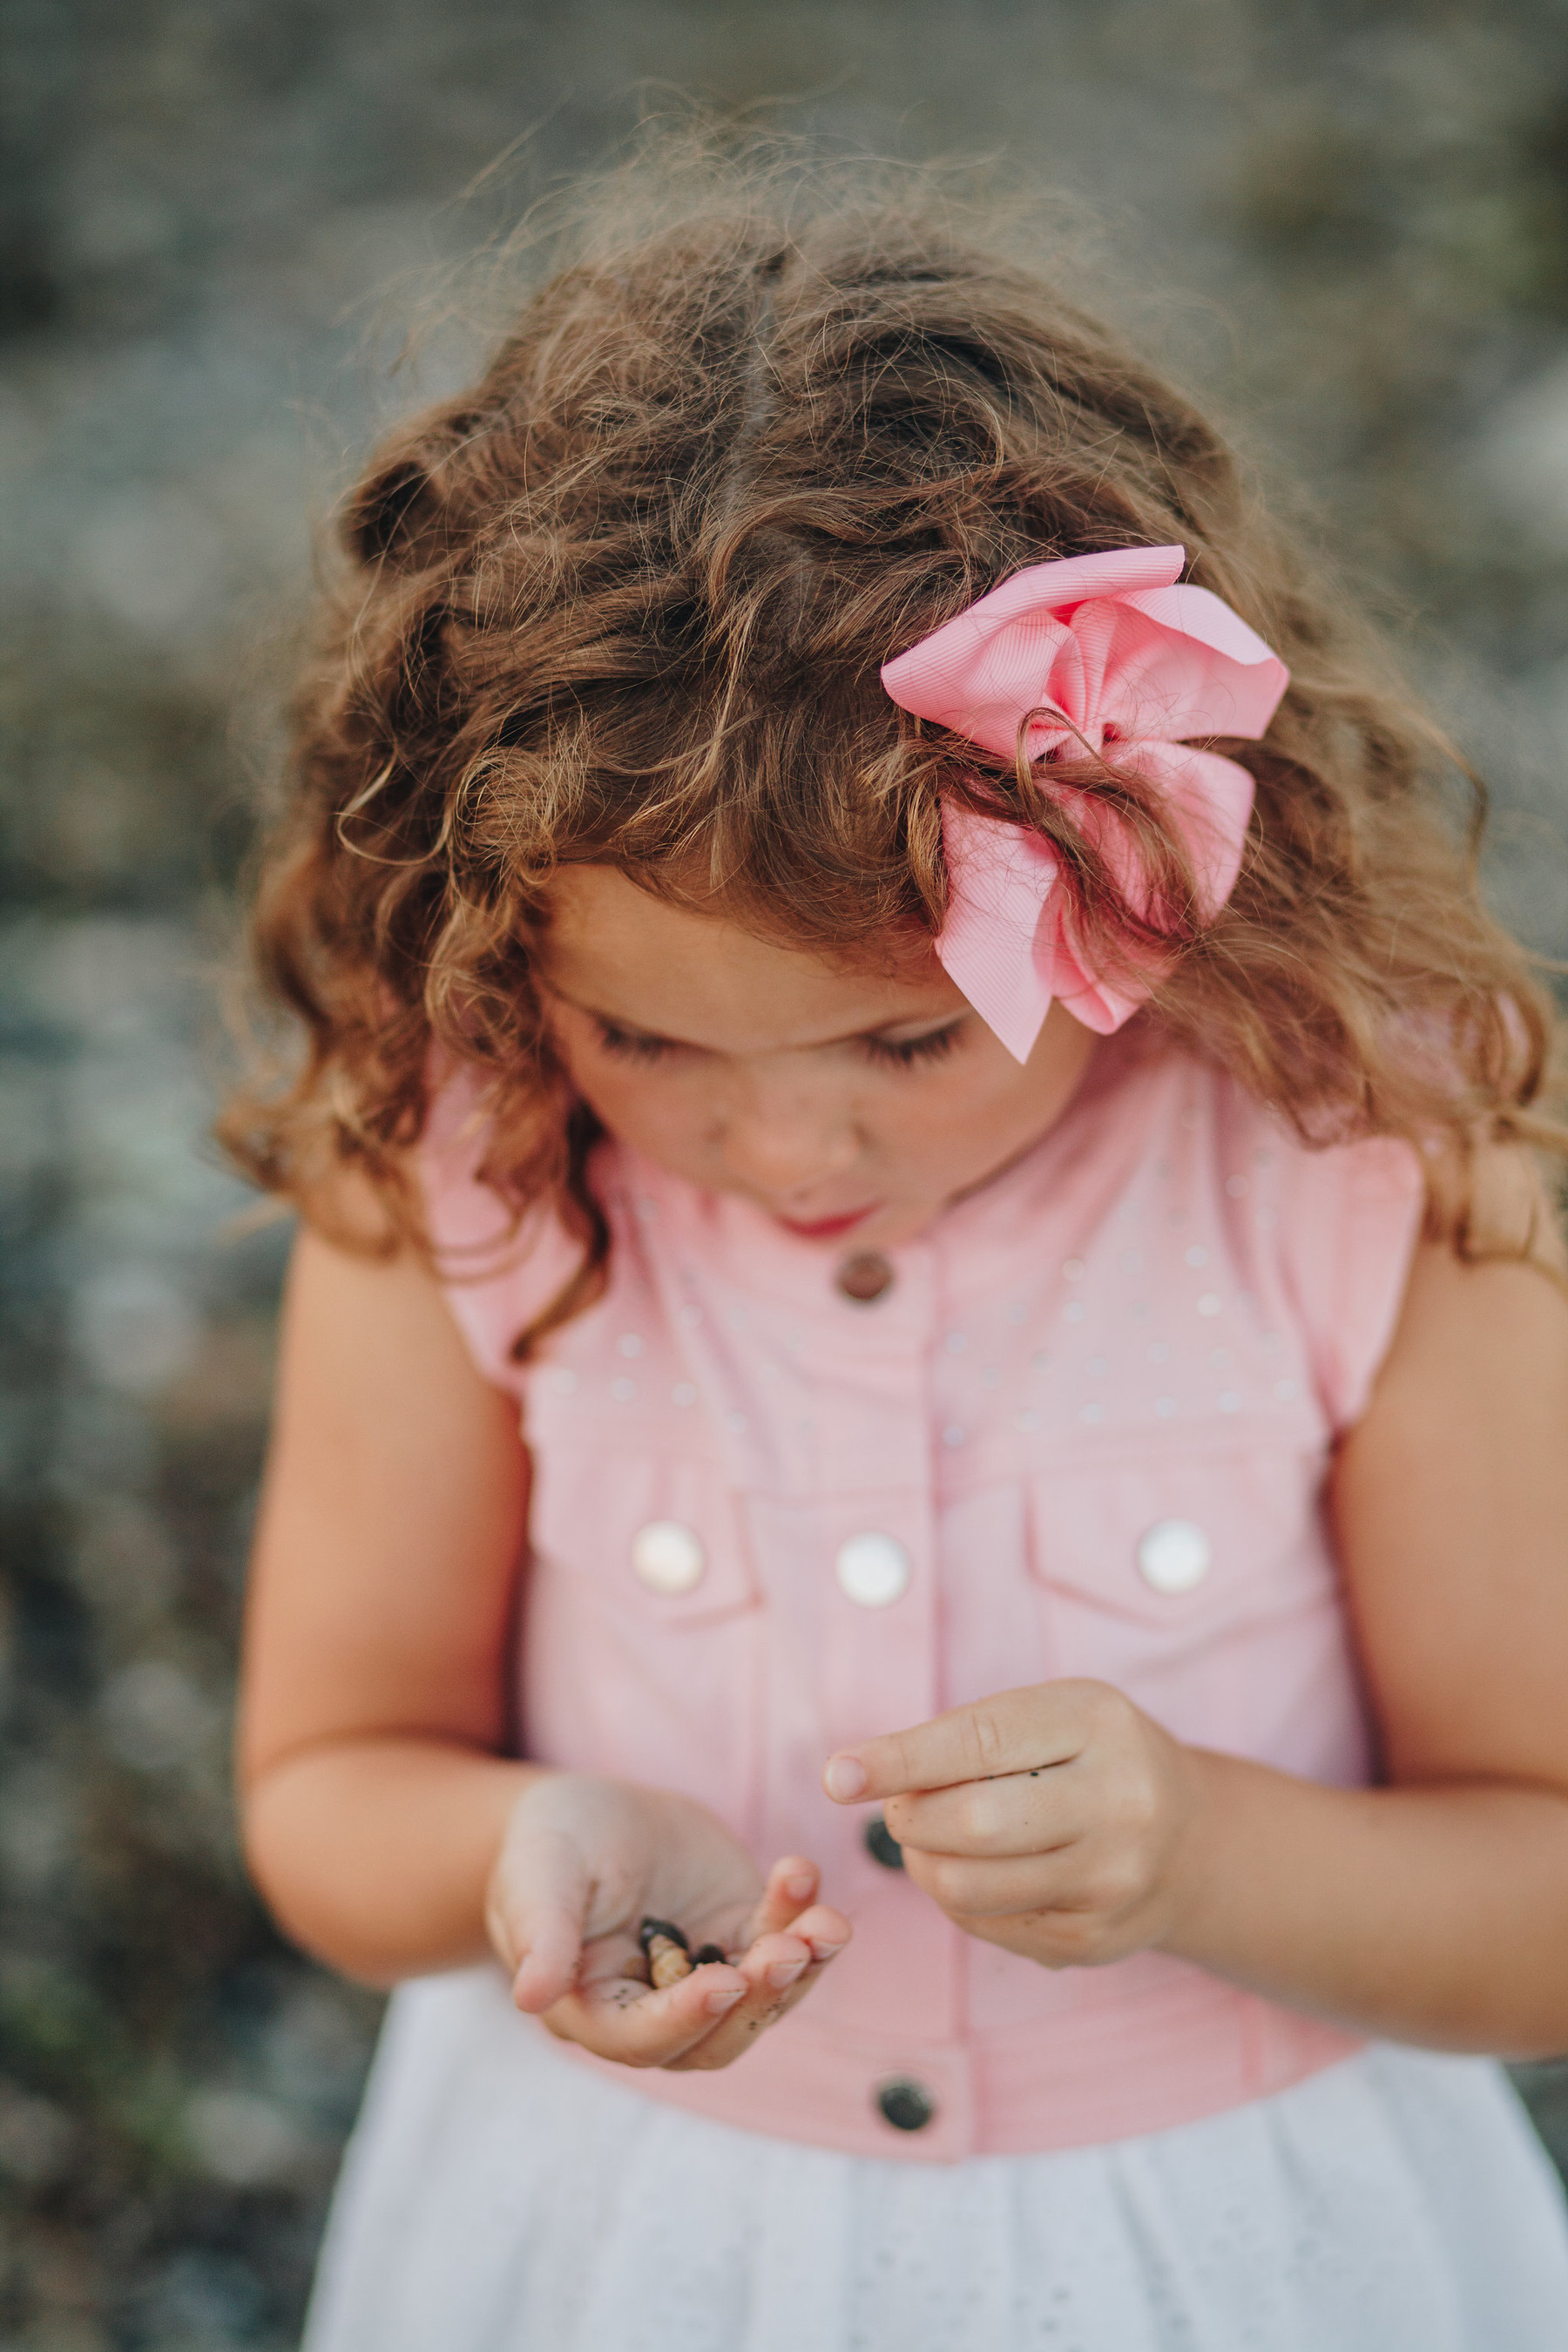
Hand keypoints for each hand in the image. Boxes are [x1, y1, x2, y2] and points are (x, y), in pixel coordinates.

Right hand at [485, 1773, 849, 2069]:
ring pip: (761, 1999)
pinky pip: (781, 1942)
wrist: (593, 1809)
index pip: (641, 2036)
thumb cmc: (549, 1844)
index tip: (724, 1982)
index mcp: (593, 2009)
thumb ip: (540, 1933)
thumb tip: (530, 1997)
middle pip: (716, 2036)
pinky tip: (805, 1875)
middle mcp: (655, 2010)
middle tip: (787, 1951)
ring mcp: (705, 1975)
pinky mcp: (740, 1936)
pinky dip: (803, 1918)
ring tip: (825, 1923)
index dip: (684, 2018)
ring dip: (798, 1967)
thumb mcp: (538, 1874)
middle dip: (757, 1999)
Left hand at [823, 1681, 1201, 1967]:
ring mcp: (1111, 1882)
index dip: (900, 1759)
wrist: (1193, 1841)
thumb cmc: (1094, 1757)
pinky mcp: (1093, 1941)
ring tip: (934, 1835)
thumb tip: (862, 1776)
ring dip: (923, 1861)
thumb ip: (970, 1736)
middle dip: (910, 1816)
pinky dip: (958, 1894)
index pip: (981, 1743)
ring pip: (967, 1887)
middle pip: (971, 1824)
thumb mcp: (1053, 1714)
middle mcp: (1118, 1804)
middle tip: (899, 1805)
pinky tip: (982, 1869)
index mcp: (1099, 1724)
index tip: (839, 1774)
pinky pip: (986, 1924)